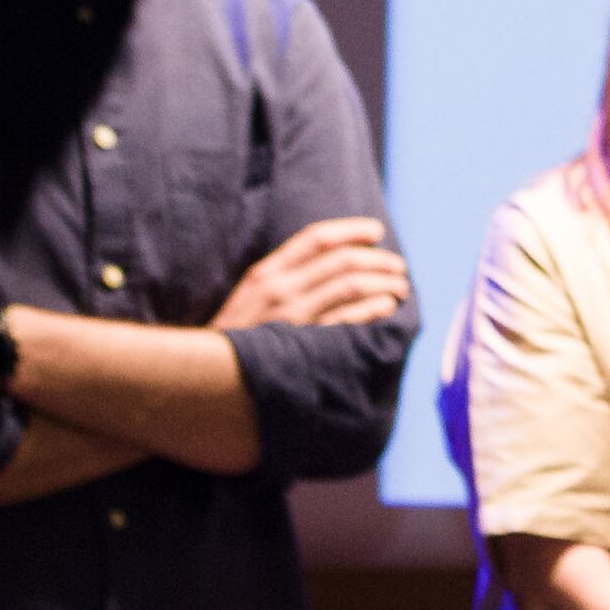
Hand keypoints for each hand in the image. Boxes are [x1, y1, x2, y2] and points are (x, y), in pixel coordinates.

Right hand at [217, 216, 407, 332]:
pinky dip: (373, 309)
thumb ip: (284, 276)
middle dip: (379, 261)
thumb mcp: (251, 296)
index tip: (377, 232)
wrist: (209, 378)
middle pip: (343, 261)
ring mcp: (292, 318)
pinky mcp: (304, 345)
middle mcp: (280, 290)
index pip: (316, 238)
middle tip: (399, 267)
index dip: (352, 231)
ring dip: (384, 283)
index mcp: (266, 273)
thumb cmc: (235, 336)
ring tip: (400, 288)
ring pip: (352, 286)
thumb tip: (332, 261)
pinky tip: (386, 308)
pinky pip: (349, 320)